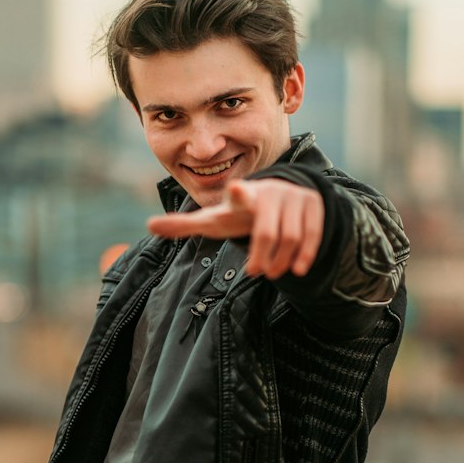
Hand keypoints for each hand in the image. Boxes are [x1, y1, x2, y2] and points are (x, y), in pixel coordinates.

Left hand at [146, 179, 323, 278]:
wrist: (280, 199)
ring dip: (281, 261)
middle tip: (254, 272)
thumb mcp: (215, 219)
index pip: (241, 194)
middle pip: (268, 234)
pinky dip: (304, 255)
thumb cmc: (239, 213)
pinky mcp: (314, 205)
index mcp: (243, 196)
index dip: (239, 194)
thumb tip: (149, 225)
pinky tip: (296, 269)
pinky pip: (313, 235)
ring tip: (272, 271)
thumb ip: (185, 224)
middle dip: (261, 258)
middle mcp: (271, 192)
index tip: (237, 190)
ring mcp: (295, 197)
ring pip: (291, 237)